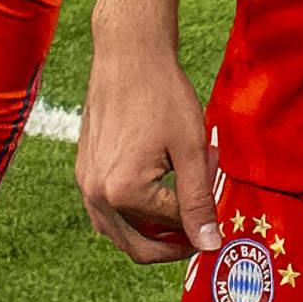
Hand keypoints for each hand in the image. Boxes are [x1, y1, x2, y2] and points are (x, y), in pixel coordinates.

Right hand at [76, 5, 216, 262]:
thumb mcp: (191, 151)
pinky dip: (132, 214)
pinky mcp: (82, 171)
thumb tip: (209, 245)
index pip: (171, 227)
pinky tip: (157, 194)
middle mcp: (96, 194)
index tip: (220, 199)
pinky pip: (106, 210)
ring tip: (180, 212)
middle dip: (172, 246)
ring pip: (118, 231)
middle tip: (201, 231)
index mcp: (123, 192)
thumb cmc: (162, 95)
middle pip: (136, 246)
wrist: (128, 55)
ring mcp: (85, 183)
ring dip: (149, 233)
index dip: (202, 221)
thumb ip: (199, 202)